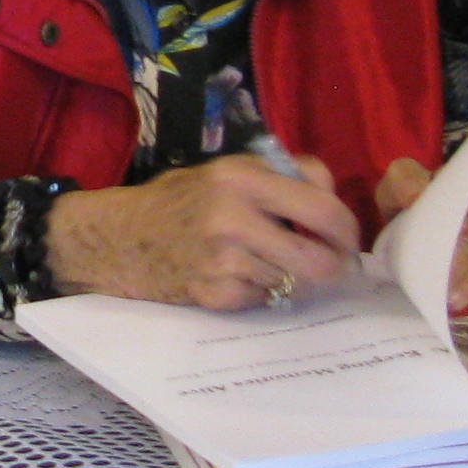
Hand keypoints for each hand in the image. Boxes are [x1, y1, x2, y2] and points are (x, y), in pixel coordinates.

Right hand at [42, 154, 361, 311]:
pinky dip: (260, 291)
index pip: (322, 208)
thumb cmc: (181, 199)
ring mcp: (223, 262)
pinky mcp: (215, 294)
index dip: (347, 229)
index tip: (347, 238)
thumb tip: (332, 196)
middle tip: (333, 266)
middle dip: (333, 267)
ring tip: (272, 263)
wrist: (121, 238)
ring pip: (292, 282)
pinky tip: (240, 277)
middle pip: (317, 260)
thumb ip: (282, 174)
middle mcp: (234, 219)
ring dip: (292, 278)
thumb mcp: (229, 169)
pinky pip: (263, 299)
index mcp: (242, 179)